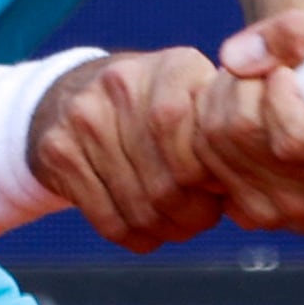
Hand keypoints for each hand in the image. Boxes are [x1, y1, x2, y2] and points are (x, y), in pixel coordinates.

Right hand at [28, 47, 234, 251]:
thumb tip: (245, 188)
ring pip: (142, 207)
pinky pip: (108, 220)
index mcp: (173, 68)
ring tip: (178, 225)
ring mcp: (84, 118)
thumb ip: (225, 131)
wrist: (69, 94)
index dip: (216, 181)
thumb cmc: (154, 107)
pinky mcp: (58, 152)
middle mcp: (123, 86)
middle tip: (203, 217)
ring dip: (167, 229)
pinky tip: (147, 229)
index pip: (201, 143)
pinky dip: (136, 236)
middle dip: (194, 213)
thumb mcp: (195, 96)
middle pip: (171, 181)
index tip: (220, 191)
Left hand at [200, 0, 303, 236]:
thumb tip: (236, 58)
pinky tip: (242, 122)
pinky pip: (212, 177)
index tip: (283, 71)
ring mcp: (303, 214)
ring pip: (220, 157)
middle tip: (257, 71)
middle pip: (247, 138)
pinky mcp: (270, 218)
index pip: (294, 136)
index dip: (273, 94)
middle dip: (238, 89)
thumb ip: (300, 30)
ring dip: (220, 110)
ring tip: (251, 90)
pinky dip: (212, 142)